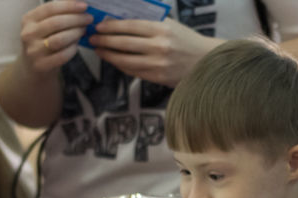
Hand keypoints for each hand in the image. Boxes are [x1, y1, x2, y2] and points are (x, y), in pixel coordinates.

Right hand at [20, 0, 91, 73]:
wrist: (33, 68)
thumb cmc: (43, 42)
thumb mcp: (44, 25)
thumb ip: (58, 15)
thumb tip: (78, 3)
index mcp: (28, 19)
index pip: (50, 8)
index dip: (69, 6)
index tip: (84, 6)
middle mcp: (28, 34)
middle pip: (56, 23)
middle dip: (76, 19)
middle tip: (89, 19)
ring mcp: (34, 50)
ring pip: (60, 39)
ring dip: (76, 33)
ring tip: (84, 31)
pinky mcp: (41, 65)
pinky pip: (62, 55)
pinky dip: (73, 49)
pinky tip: (77, 45)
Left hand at [89, 18, 222, 86]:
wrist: (205, 62)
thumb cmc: (185, 40)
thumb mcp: (170, 25)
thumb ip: (149, 22)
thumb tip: (120, 19)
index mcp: (162, 29)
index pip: (130, 25)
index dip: (111, 25)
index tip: (99, 25)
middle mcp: (159, 47)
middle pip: (124, 43)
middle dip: (105, 40)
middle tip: (92, 37)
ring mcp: (158, 64)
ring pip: (126, 60)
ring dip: (108, 54)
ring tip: (98, 49)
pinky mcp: (158, 77)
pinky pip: (133, 71)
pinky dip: (120, 65)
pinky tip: (112, 60)